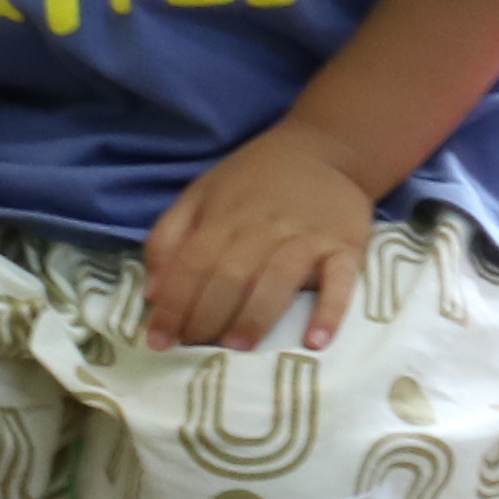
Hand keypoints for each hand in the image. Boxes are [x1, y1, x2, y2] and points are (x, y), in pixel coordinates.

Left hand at [139, 125, 375, 348]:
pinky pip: (341, 281)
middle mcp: (264, 226)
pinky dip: (330, 311)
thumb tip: (153, 292)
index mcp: (224, 214)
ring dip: (256, 316)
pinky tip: (315, 341)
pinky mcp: (345, 246)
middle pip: (231, 275)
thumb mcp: (200, 193)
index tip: (159, 341)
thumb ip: (169, 238)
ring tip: (239, 347)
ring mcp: (308, 236)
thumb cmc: (255, 180)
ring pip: (279, 279)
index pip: (192, 264)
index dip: (174, 304)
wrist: (326, 150)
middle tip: (196, 348)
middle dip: (208, 317)